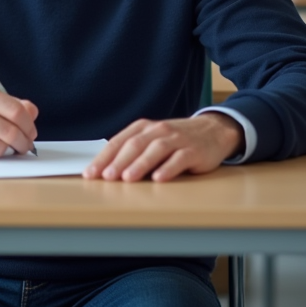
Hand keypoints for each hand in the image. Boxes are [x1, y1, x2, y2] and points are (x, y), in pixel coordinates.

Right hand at [0, 82, 38, 158]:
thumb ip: (9, 103)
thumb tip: (32, 114)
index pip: (17, 111)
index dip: (30, 126)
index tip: (31, 132)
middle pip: (11, 132)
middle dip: (24, 143)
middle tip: (25, 146)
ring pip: (0, 147)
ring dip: (7, 150)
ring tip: (4, 146)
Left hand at [83, 112, 243, 182]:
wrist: (213, 131)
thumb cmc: (177, 140)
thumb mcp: (152, 140)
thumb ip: (132, 152)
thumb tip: (106, 170)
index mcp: (143, 128)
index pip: (119, 142)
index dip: (104, 157)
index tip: (91, 173)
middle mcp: (158, 131)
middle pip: (135, 145)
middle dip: (118, 161)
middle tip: (106, 177)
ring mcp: (177, 139)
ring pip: (156, 150)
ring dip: (140, 164)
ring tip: (127, 178)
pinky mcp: (194, 150)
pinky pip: (179, 159)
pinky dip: (168, 168)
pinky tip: (159, 178)